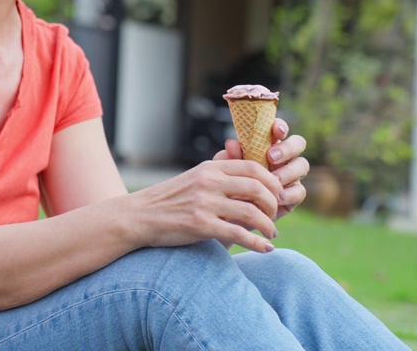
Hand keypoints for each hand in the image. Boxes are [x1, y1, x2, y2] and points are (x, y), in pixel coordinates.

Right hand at [129, 159, 281, 252]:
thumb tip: (253, 176)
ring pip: (252, 212)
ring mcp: (204, 203)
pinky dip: (257, 243)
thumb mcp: (195, 178)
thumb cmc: (170, 200)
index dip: (272, 182)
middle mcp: (209, 182)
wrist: (139, 216)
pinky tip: (264, 248)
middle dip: (274, 204)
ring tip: (271, 234)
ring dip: (268, 226)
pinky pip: (238, 233)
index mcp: (210, 168)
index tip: (276, 196)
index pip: (253, 167)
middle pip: (258, 188)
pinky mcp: (200, 225)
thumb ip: (221, 175)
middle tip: (275, 217)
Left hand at [216, 119, 308, 218]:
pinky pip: (300, 190)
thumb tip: (231, 142)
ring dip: (289, 171)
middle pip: (298, 143)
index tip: (275, 130)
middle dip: (287, 148)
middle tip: (271, 157)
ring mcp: (291, 175)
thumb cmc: (229, 185)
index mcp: (267, 145)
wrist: (231, 214)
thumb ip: (230, 158)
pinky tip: (277, 198)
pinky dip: (290, 193)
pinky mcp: (294, 194)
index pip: (278, 129)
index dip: (280, 126)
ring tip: (274, 179)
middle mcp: (283, 157)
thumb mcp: (226, 171)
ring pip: (302, 165)